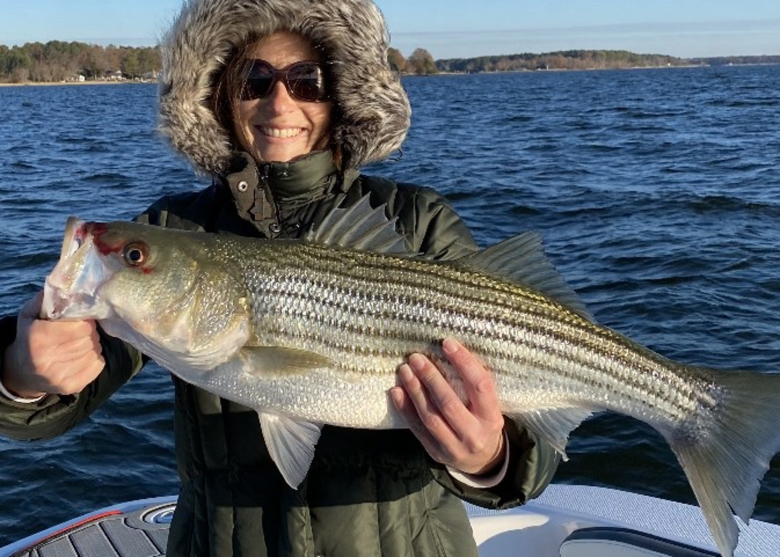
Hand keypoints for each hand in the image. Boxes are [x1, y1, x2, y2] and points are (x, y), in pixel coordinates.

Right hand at [2, 292, 104, 397]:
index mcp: (39, 338)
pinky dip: (95, 357)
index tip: (81, 318)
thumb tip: (70, 282)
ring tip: (79, 342)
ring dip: (92, 344)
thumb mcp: (31, 313)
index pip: (81, 326)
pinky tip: (82, 355)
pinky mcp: (72, 386)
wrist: (22, 371)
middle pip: (90, 338)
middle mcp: (48, 359)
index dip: (85, 320)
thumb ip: (49, 298)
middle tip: (81, 330)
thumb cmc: (30, 335)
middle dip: (90, 331)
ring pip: (96, 351)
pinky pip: (98, 365)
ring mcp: (61, 375)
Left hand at [390, 338, 504, 474]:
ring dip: (415, 391)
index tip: (447, 343)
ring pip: (430, 416)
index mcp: (492, 417)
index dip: (464, 362)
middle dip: (431, 377)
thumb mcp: (488, 406)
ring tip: (405, 370)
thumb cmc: (482, 421)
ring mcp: (454, 446)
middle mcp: (474, 434)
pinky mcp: (436, 452)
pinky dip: (405, 409)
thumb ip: (473, 385)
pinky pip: (417, 429)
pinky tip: (397, 391)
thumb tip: (448, 349)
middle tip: (416, 358)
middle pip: (449, 403)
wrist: (481, 460)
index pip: (480, 386)